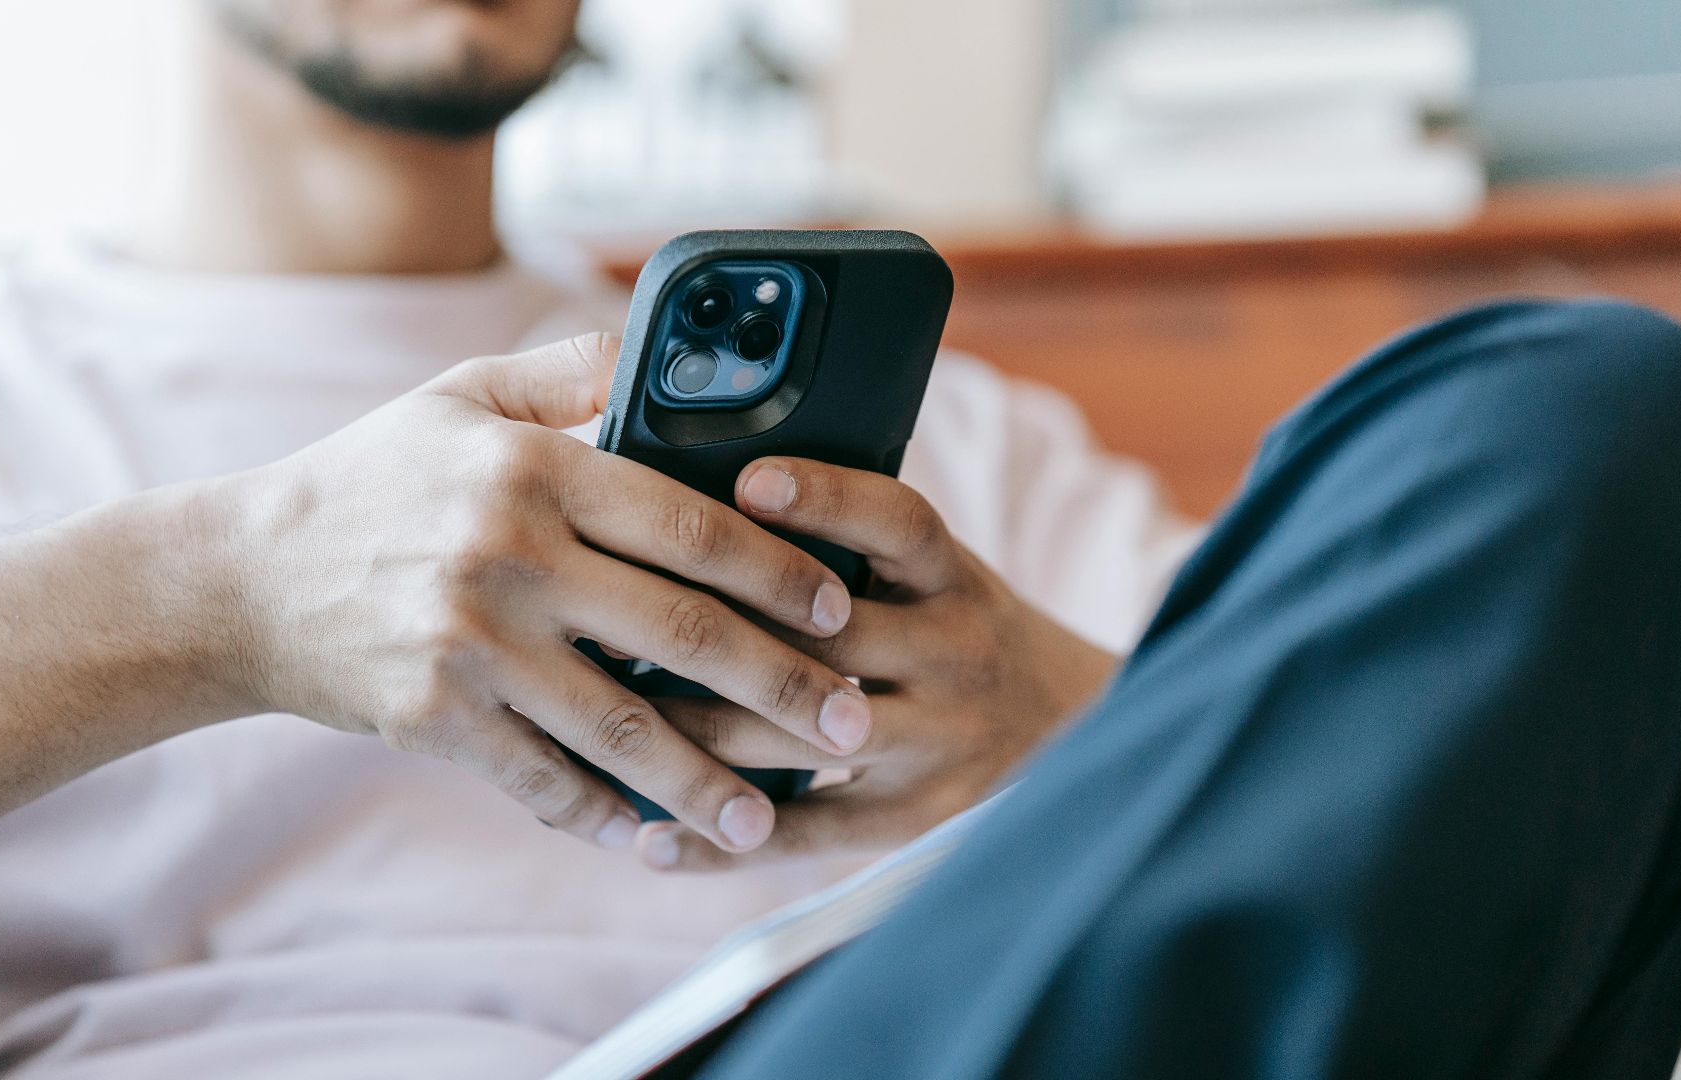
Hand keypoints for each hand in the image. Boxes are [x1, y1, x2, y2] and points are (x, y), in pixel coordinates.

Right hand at [217, 336, 872, 853]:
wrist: (239, 579)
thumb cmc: (371, 478)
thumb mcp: (461, 396)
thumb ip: (571, 369)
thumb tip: (670, 350)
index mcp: (534, 467)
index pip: (693, 524)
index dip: (783, 571)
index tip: (841, 608)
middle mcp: (509, 553)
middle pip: (683, 633)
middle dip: (785, 688)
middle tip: (856, 727)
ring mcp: (470, 645)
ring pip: (624, 728)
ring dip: (711, 783)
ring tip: (773, 820)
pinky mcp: (434, 720)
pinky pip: (544, 781)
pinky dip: (607, 818)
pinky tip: (660, 842)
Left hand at [633, 457, 1120, 869]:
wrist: (1076, 729)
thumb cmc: (961, 629)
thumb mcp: (938, 573)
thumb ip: (855, 544)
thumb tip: (717, 492)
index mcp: (956, 579)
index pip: (899, 523)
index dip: (826, 497)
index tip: (745, 482)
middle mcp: (955, 656)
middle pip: (827, 641)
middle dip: (713, 631)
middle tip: (610, 615)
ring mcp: (938, 744)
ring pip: (798, 740)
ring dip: (693, 732)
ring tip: (604, 716)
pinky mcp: (916, 821)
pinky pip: (807, 836)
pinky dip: (723, 842)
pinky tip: (649, 839)